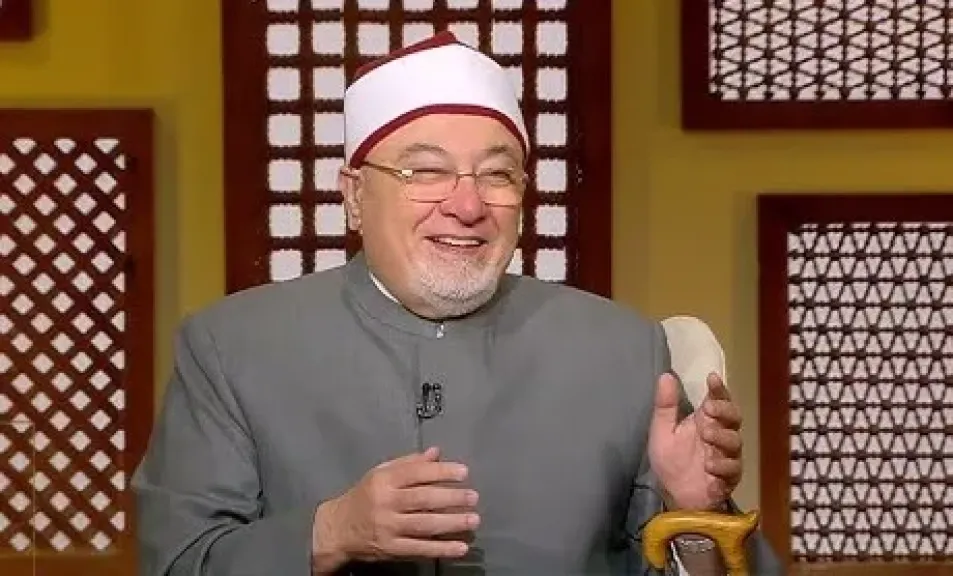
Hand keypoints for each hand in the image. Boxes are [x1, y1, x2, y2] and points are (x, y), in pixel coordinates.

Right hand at [311, 447, 478, 572]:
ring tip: (473, 519)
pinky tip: (460, 547)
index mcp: (384, 480)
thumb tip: (437, 453)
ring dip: (451, 523)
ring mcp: (388, 527)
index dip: (441, 471)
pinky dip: (441, 549)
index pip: (416, 473)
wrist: (337, 529)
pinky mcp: (391, 549)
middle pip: (423, 499)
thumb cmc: (364, 497)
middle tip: (474, 497)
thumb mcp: (380, 474)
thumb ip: (409, 464)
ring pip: (424, 524)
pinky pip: (420, 549)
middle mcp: (386, 503)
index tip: (464, 472)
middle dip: (451, 497)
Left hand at [648, 372, 742, 510]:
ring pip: (735, 441)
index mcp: (704, 420)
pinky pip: (733, 469)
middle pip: (734, 416)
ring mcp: (727, 455)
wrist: (675, 495)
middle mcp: (719, 434)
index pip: (717, 399)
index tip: (712, 378)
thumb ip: (665, 406)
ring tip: (706, 436)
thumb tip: (666, 375)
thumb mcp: (662, 432)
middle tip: (710, 409)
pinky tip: (709, 467)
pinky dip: (722, 466)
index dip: (718, 388)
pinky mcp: (729, 476)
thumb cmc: (671, 461)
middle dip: (725, 410)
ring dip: (722, 437)